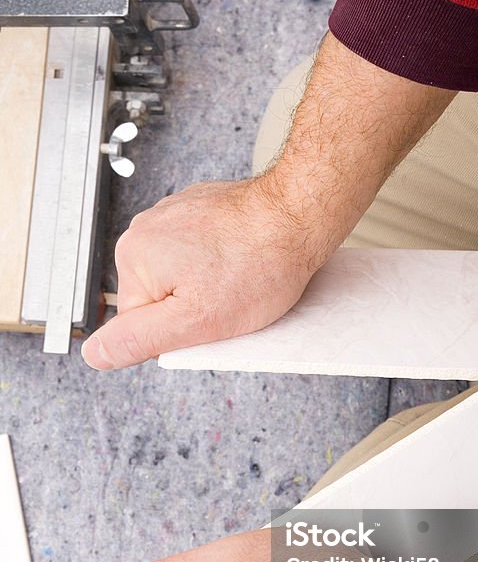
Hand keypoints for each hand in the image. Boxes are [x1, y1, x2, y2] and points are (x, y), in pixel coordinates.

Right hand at [81, 176, 324, 369]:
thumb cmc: (256, 266)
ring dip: (210, 283)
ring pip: (184, 273)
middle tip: (230, 299)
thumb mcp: (194, 322)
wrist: (299, 215)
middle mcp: (147, 229)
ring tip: (240, 278)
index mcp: (134, 256)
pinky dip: (223, 260)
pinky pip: (203, 249)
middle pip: (161, 295)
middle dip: (194, 306)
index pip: (141, 322)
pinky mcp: (201, 207)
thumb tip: (95, 354)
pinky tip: (244, 260)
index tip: (209, 319)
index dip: (180, 331)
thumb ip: (139, 339)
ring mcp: (175, 213)